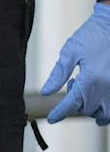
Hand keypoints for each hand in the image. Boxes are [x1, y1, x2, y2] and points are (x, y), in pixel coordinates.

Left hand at [41, 2, 109, 125]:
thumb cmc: (97, 33)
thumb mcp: (71, 51)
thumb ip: (59, 74)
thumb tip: (47, 91)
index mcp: (91, 80)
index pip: (71, 105)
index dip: (59, 113)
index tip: (52, 118)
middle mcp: (108, 89)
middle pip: (88, 110)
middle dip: (77, 104)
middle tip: (73, 86)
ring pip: (107, 113)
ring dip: (95, 110)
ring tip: (88, 95)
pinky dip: (108, 106)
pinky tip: (101, 95)